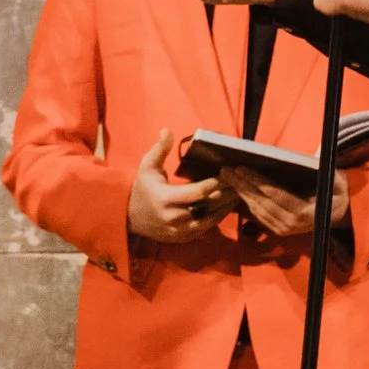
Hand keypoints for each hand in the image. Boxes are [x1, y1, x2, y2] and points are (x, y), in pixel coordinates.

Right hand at [128, 126, 227, 246]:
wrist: (128, 218)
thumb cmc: (141, 189)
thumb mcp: (147, 167)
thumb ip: (160, 150)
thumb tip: (167, 130)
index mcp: (166, 198)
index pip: (198, 191)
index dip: (215, 182)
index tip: (227, 172)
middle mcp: (174, 217)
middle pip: (207, 207)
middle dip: (225, 195)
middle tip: (240, 184)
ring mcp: (179, 231)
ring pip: (209, 221)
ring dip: (225, 208)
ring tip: (238, 196)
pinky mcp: (182, 238)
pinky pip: (204, 229)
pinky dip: (216, 219)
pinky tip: (225, 209)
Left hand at [214, 165, 353, 240]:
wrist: (339, 216)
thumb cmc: (337, 194)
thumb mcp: (338, 182)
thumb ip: (326, 174)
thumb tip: (310, 163)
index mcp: (304, 212)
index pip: (275, 194)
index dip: (256, 180)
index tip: (241, 167)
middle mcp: (292, 224)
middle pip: (261, 201)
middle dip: (241, 185)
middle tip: (225, 169)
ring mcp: (284, 229)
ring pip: (257, 209)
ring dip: (240, 192)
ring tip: (227, 176)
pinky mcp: (278, 231)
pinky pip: (258, 215)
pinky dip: (246, 202)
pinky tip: (237, 189)